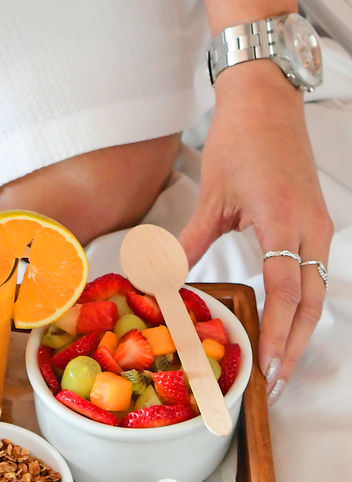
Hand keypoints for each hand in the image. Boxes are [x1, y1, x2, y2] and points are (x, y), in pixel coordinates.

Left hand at [180, 62, 330, 401]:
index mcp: (284, 223)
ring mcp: (318, 226)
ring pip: (316, 290)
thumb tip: (164, 278)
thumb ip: (191, 242)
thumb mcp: (212, 196)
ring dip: (300, 326)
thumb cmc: (241, 141)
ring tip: (279, 359)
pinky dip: (300, 301)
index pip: (286, 293)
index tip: (269, 365)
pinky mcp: (315, 222)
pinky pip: (312, 271)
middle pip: (310, 301)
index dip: (280, 333)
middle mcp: (310, 229)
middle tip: (275, 379)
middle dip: (295, 343)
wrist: (267, 102)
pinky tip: (286, 320)